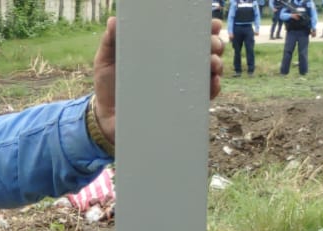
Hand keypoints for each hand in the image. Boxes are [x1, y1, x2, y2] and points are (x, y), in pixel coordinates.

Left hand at [92, 18, 223, 139]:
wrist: (106, 119)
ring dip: (216, 64)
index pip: (188, 35)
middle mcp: (175, 66)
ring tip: (212, 63)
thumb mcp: (106, 61)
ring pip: (208, 71)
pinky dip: (212, 89)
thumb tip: (114, 20)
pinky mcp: (180, 105)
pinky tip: (212, 83)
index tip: (213, 24)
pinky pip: (202, 97)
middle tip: (212, 44)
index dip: (205, 28)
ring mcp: (179, 86)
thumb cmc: (108, 86)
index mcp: (162, 51)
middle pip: (204, 50)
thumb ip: (110, 41)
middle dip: (215, 44)